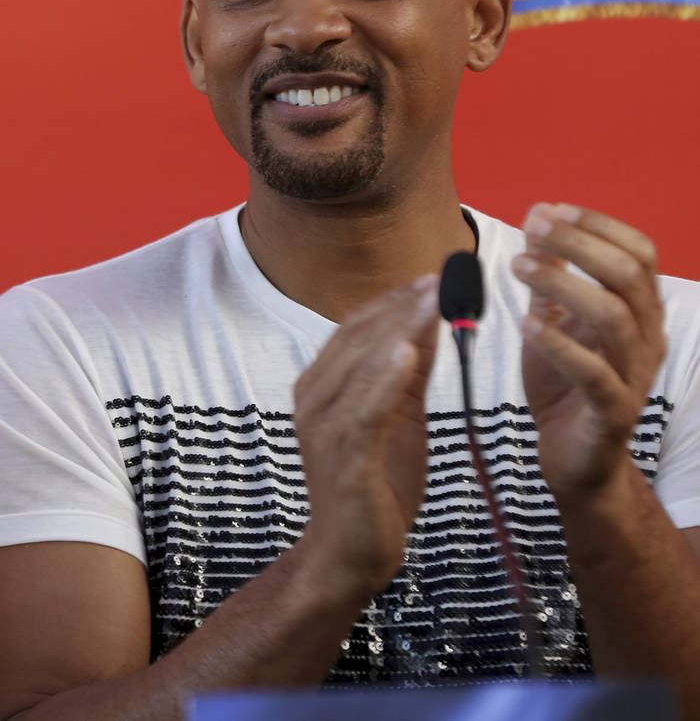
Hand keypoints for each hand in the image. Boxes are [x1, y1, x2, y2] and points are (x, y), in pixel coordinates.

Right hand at [294, 276, 438, 602]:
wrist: (351, 555)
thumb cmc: (373, 481)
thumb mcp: (398, 414)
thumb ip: (408, 369)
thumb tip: (428, 318)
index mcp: (322, 384)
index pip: (355, 327)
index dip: (393, 299)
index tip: (432, 276)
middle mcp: (314, 399)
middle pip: (358, 338)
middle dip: (401, 306)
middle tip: (440, 278)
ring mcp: (325, 429)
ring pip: (361, 367)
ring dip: (398, 329)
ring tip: (432, 301)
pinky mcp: (344, 460)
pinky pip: (364, 413)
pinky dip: (384, 380)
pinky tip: (408, 353)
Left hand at [511, 203, 666, 504]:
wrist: (574, 458)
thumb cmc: (565, 383)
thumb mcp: (553, 318)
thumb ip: (549, 273)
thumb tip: (538, 214)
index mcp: (641, 311)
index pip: (639, 252)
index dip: (599, 225)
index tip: (552, 209)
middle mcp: (648, 338)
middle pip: (629, 274)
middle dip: (580, 244)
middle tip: (534, 229)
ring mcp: (635, 375)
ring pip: (614, 316)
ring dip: (564, 284)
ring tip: (519, 267)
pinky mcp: (614, 412)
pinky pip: (593, 373)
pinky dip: (559, 344)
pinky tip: (527, 322)